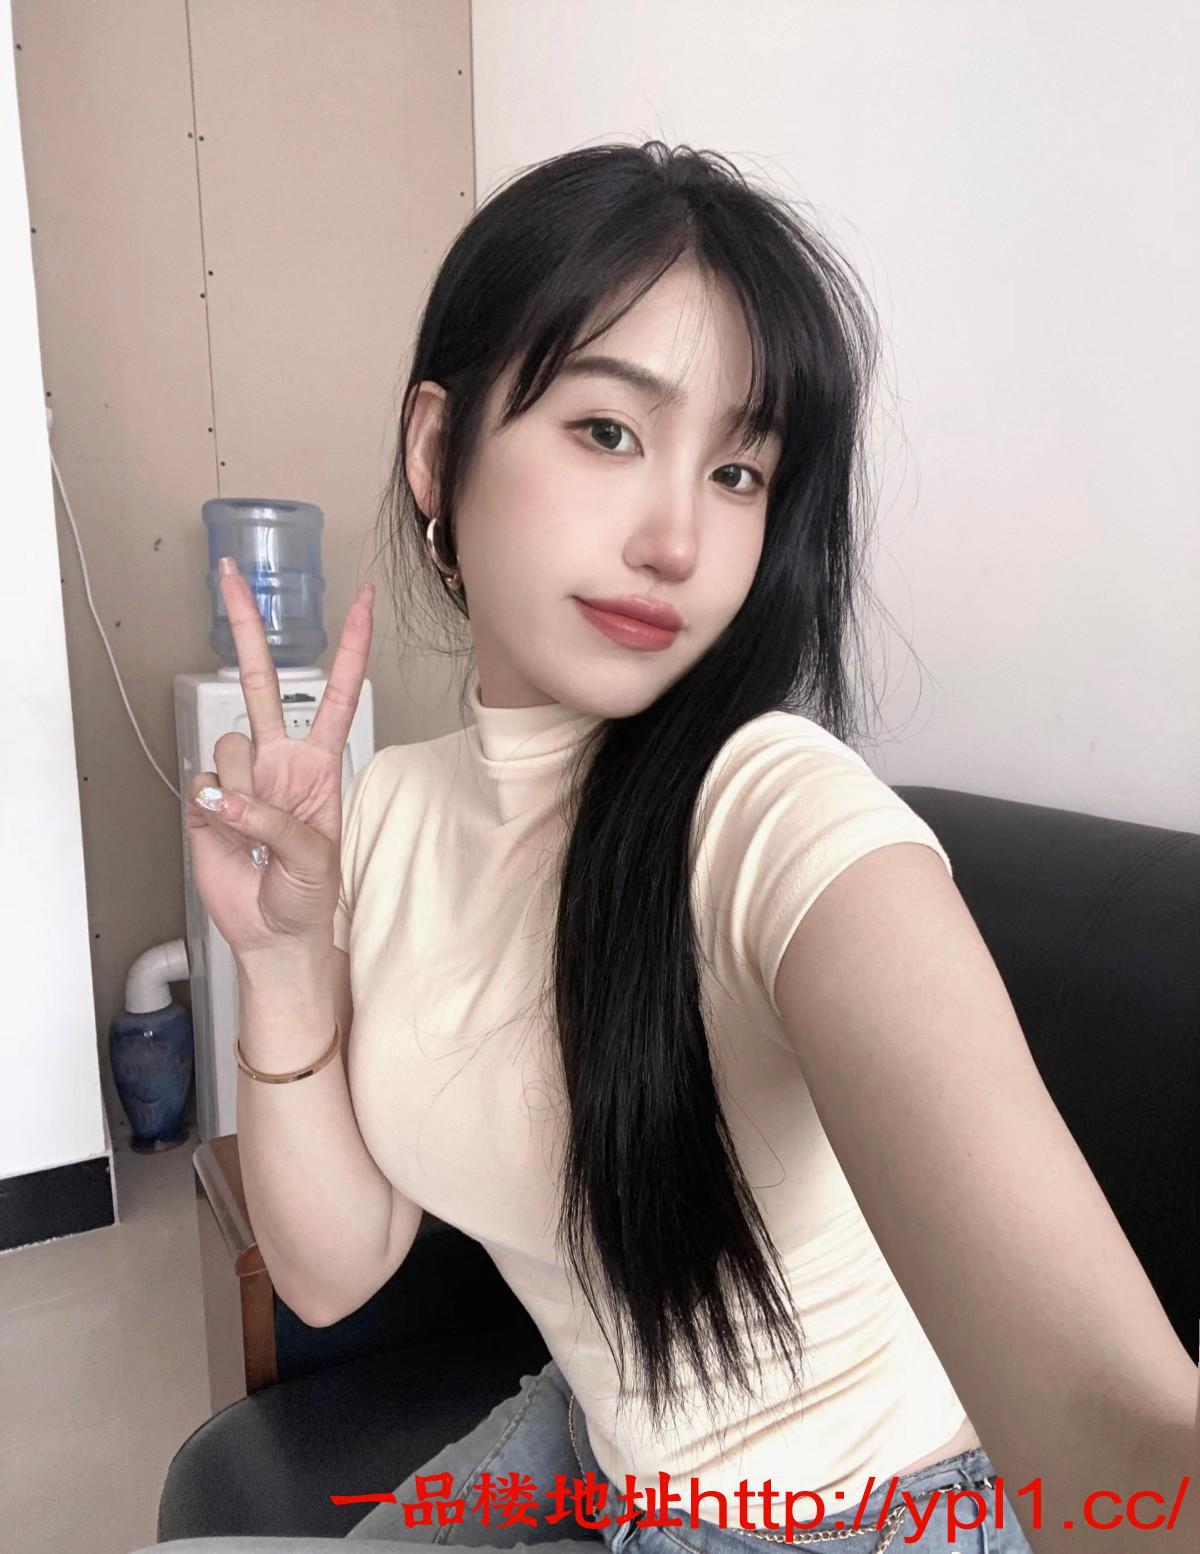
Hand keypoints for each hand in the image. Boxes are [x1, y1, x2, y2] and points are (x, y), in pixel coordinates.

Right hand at [184, 560, 374, 958]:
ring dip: (239, 786)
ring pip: (228, 743)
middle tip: (230, 578)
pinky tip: (227, 832)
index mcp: (319, 763)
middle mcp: (278, 759)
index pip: (338, 694)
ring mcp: (240, 776)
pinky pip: (202, 781)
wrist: (272, 932)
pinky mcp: (205, 799)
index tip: (361, 601)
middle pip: (263, 681)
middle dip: (245, 627)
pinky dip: (213, 807)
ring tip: (253, 828)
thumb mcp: (315, 858)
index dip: (350, 647)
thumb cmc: (308, 894)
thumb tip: (226, 797)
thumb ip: (276, 822)